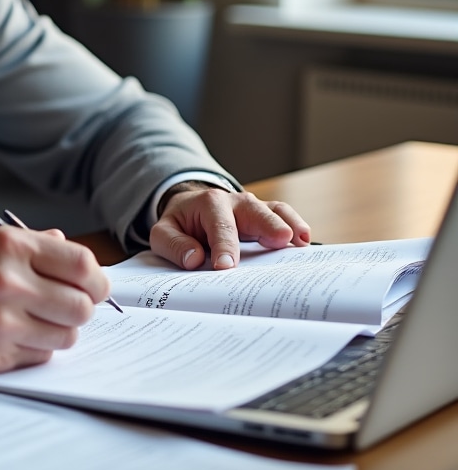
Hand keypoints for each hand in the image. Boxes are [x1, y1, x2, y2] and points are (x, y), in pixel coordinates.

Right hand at [0, 225, 110, 373]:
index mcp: (10, 246)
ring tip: (34, 319)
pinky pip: (41, 357)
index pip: (82, 264)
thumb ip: (36, 243)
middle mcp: (8, 282)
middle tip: (65, 305)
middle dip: (80, 307)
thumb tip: (78, 256)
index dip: (96, 279)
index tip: (93, 285)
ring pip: (67, 336)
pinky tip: (12, 334)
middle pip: (82, 306)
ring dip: (58, 330)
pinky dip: (35, 348)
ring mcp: (1, 323)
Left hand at [149, 184, 310, 270]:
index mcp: (208, 204)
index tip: (226, 267)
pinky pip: (285, 217)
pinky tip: (305, 242)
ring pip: (275, 211)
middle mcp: (235, 202)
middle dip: (267, 225)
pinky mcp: (267, 216)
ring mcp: (254, 208)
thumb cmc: (180, 224)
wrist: (190, 208)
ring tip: (301, 242)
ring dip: (289, 224)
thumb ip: (174, 244)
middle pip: (255, 212)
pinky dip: (297, 227)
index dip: (224, 248)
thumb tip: (195, 258)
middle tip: (281, 241)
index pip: (219, 227)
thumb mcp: (163, 233)